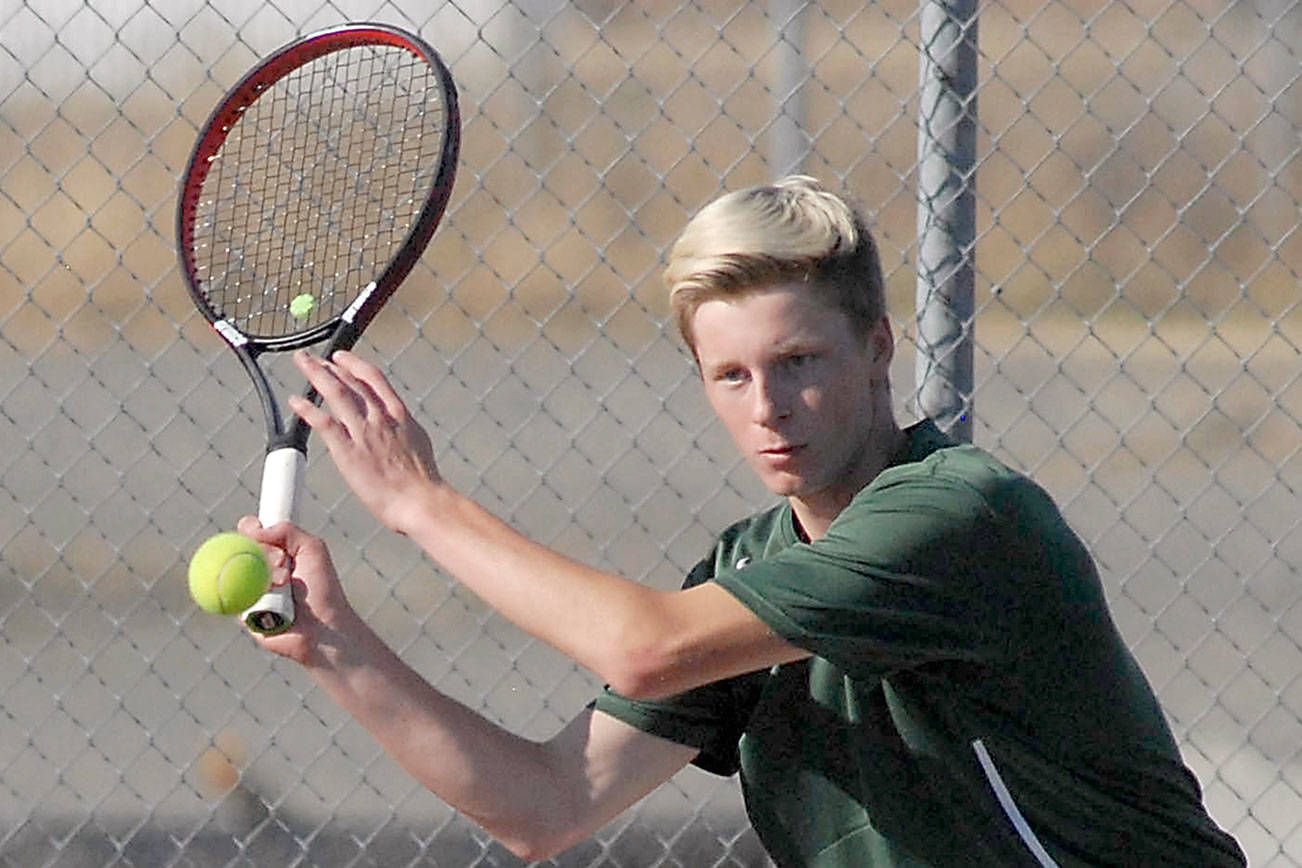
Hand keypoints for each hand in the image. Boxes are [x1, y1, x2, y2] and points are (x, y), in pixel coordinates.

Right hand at [237, 516, 361, 667]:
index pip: (251, 533)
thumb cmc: (323, 589)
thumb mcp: (313, 549)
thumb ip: (287, 531)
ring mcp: (251, 592)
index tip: (256, 530)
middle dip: (261, 552)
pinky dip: (255, 598)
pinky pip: (236, 600)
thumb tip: (254, 528)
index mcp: (276, 554)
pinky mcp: (245, 614)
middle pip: (240, 550)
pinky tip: (274, 606)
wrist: (323, 628)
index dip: (250, 528)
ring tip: (285, 584)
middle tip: (281, 561)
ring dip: (262, 576)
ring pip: (236, 574)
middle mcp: (260, 571)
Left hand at [290, 350, 440, 533]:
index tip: (339, 358)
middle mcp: (380, 417)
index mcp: (398, 413)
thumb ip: (403, 426)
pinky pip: (323, 423)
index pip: (372, 378)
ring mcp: (363, 432)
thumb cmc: (422, 478)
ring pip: (336, 393)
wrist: (419, 499)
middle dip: (328, 366)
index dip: (353, 364)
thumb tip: (398, 421)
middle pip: (350, 381)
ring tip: (302, 364)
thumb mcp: (418, 440)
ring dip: (315, 375)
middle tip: (311, 359)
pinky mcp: (348, 451)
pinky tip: (295, 401)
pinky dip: (307, 409)